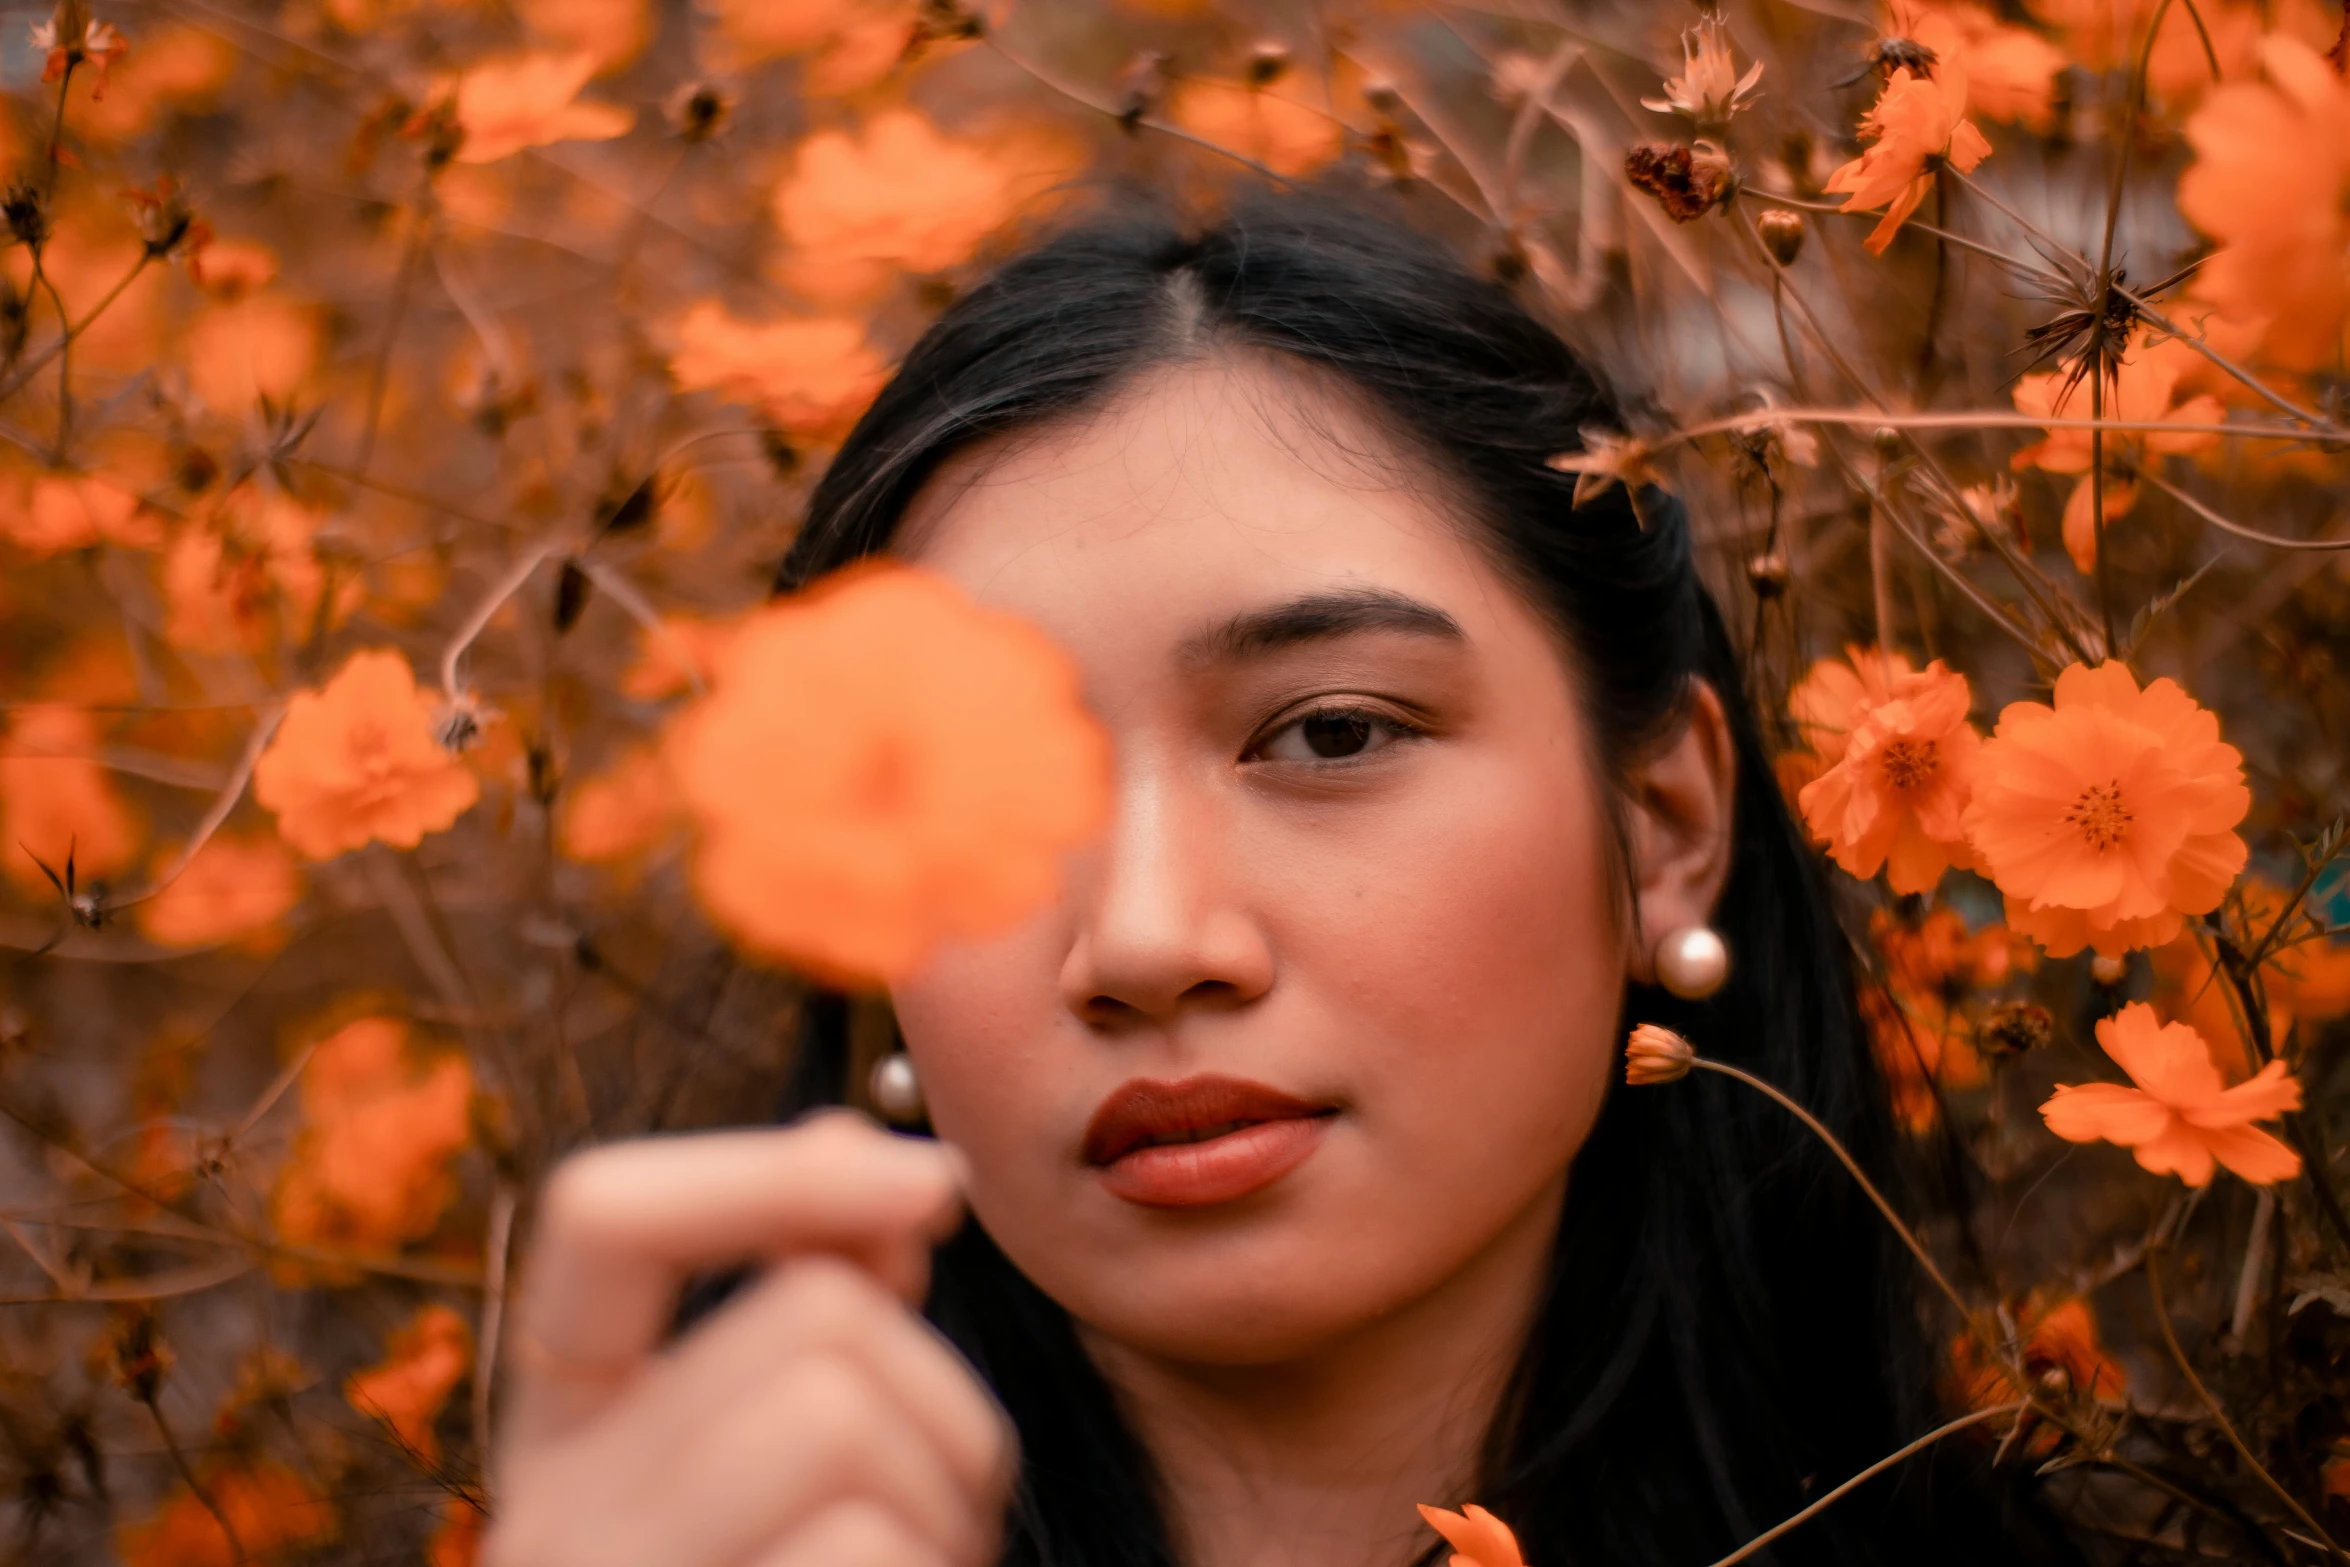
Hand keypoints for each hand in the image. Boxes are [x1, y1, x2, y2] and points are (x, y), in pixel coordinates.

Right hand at [485, 1112, 1015, 1566]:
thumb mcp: (797, 1456)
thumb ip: (808, 1307)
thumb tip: (848, 1134)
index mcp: (562, 1430)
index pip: (603, 1216)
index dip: (776, 1172)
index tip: (935, 1181)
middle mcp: (547, 1509)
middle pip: (808, 1313)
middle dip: (938, 1394)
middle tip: (942, 1506)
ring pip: (838, 1415)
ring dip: (947, 1495)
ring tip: (923, 1564)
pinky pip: (861, 1544)